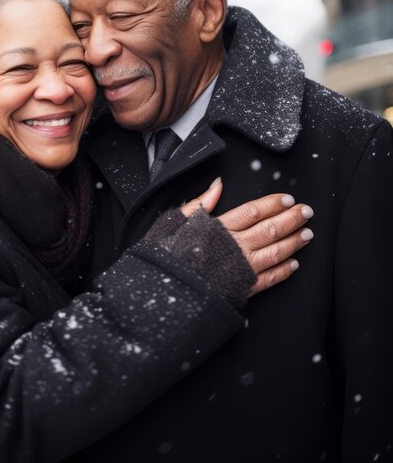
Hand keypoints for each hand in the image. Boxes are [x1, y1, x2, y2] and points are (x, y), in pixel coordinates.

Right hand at [181, 178, 313, 294]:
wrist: (168, 290)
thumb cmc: (169, 256)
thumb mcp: (174, 222)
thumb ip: (199, 203)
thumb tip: (217, 184)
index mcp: (219, 228)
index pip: (253, 211)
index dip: (273, 204)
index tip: (288, 199)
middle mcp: (234, 246)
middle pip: (270, 228)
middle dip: (291, 219)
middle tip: (306, 211)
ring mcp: (241, 268)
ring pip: (275, 251)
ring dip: (294, 242)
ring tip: (307, 234)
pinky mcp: (243, 287)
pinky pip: (270, 278)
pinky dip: (284, 271)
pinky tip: (293, 264)